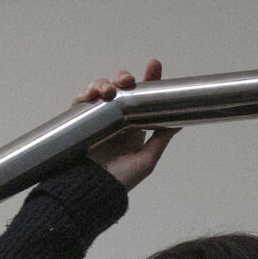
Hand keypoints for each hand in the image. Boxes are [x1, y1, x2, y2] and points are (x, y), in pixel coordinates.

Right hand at [78, 60, 177, 190]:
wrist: (92, 193)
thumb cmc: (120, 181)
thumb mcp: (146, 159)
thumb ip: (161, 138)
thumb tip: (180, 120)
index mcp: (133, 126)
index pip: (141, 98)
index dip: (148, 79)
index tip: (154, 65)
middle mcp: (114, 120)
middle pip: (119, 88)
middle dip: (124, 78)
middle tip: (127, 81)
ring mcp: (96, 120)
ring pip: (100, 90)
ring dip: (104, 84)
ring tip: (109, 91)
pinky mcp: (78, 122)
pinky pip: (80, 101)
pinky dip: (85, 94)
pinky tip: (92, 95)